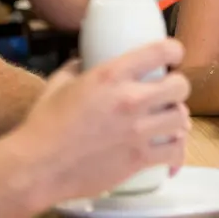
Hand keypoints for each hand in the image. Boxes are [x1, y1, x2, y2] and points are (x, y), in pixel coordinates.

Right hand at [13, 39, 190, 203]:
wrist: (36, 167)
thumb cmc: (43, 125)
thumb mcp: (59, 84)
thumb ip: (76, 67)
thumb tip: (84, 57)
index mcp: (111, 75)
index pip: (161, 51)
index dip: (174, 51)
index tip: (173, 57)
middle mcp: (131, 99)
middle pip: (180, 86)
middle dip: (177, 88)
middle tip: (167, 94)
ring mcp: (137, 130)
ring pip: (182, 119)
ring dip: (177, 119)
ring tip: (168, 122)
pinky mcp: (138, 158)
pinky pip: (174, 151)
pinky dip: (176, 153)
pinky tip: (171, 154)